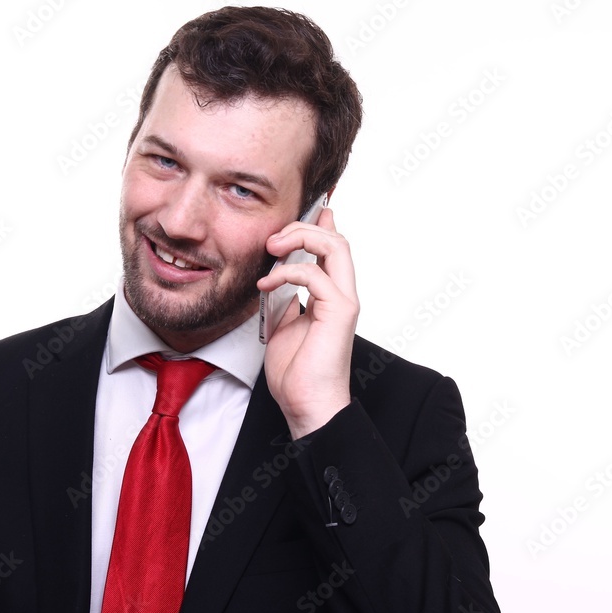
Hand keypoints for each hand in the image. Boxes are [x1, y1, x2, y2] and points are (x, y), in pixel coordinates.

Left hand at [256, 207, 358, 438]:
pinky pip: (315, 275)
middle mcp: (342, 293)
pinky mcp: (340, 312)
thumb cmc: (296, 371)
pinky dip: (288, 272)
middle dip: (303, 226)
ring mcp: (344, 301)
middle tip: (273, 236)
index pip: (331, 247)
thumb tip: (275, 277)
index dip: (319, 222)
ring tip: (272, 248)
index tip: (301, 208)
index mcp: (331, 294)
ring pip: (335, 246)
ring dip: (300, 238)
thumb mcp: (282, 323)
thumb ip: (284, 298)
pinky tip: (267, 283)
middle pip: (336, 238)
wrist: (305, 404)